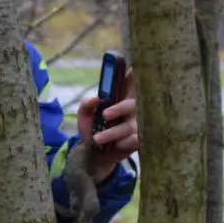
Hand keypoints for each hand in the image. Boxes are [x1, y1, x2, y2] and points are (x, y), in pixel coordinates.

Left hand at [76, 67, 137, 182]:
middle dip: (119, 108)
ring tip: (97, 139)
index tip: (132, 67)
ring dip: (113, 132)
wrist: (94, 156)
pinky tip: (115, 146)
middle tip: (105, 114)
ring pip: (130, 126)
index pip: (127, 85)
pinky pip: (135, 140)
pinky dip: (123, 143)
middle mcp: (131, 112)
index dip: (132, 75)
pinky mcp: (139, 141)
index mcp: (119, 102)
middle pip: (132, 104)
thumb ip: (85, 106)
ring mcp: (137, 126)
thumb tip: (95, 98)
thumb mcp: (84, 118)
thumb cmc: (93, 132)